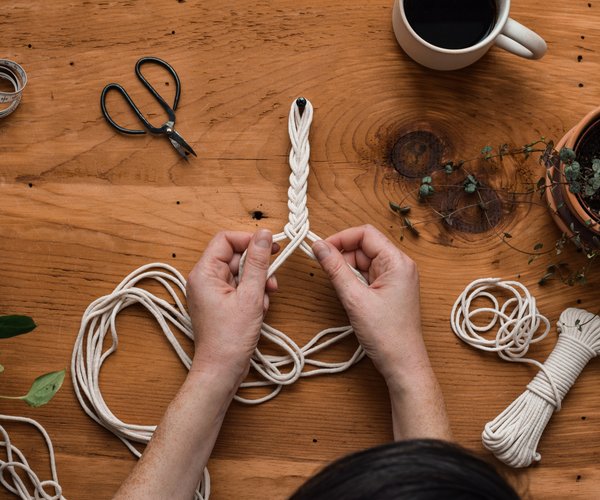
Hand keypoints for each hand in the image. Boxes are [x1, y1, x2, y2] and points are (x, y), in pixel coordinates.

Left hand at [187, 229, 277, 382]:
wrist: (221, 370)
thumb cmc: (230, 339)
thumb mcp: (251, 296)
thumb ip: (259, 263)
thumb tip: (264, 236)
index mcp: (204, 273)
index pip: (226, 240)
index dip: (249, 240)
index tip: (270, 246)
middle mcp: (204, 280)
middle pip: (235, 257)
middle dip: (257, 267)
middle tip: (272, 279)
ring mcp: (212, 292)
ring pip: (240, 273)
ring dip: (258, 283)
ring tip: (265, 300)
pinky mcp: (220, 304)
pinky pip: (239, 288)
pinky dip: (253, 295)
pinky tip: (259, 309)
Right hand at [312, 225, 429, 381]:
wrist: (403, 364)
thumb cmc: (387, 335)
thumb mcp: (354, 298)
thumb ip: (335, 269)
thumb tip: (318, 246)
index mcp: (397, 262)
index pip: (365, 234)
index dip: (341, 238)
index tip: (321, 249)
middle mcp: (400, 266)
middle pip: (364, 246)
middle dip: (342, 255)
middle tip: (326, 270)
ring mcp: (396, 278)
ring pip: (363, 261)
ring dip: (347, 270)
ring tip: (340, 289)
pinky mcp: (390, 290)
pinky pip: (367, 275)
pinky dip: (354, 281)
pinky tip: (349, 295)